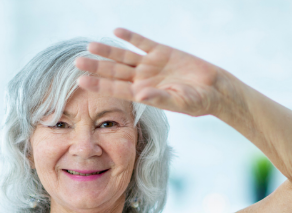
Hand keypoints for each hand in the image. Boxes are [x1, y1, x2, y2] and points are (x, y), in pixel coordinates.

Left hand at [75, 28, 225, 116]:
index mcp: (143, 93)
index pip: (115, 89)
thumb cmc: (197, 102)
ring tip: (90, 45)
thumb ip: (159, 99)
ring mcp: (151, 65)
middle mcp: (142, 79)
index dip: (98, 85)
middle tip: (77, 61)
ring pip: (124, 56)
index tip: (81, 81)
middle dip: (96, 67)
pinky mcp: (162, 52)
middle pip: (114, 72)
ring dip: (108, 51)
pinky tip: (117, 31)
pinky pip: (142, 43)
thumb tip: (140, 96)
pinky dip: (131, 37)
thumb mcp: (178, 101)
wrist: (214, 89)